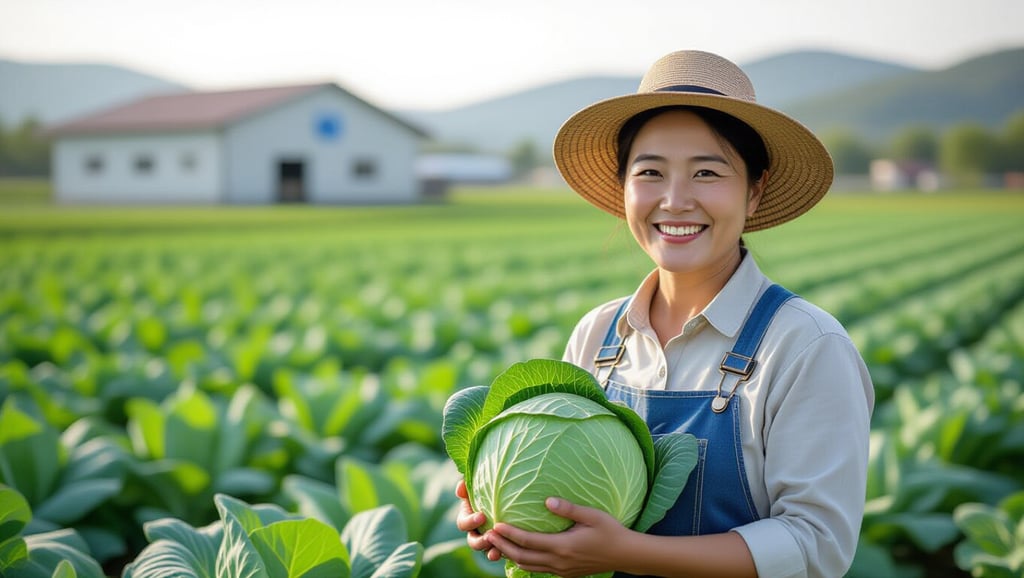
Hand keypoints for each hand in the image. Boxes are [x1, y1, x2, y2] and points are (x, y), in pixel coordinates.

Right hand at [455, 479, 501, 561]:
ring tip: (496, 551)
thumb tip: (460, 488)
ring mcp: (488, 540)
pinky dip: (501, 554)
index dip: (470, 522)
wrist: (510, 498)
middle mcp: (476, 531)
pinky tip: (506, 553)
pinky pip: (499, 552)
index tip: (482, 516)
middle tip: (489, 536)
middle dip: (479, 541)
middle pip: (473, 541)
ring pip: (485, 551)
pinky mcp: (500, 545)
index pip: (463, 523)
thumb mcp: (479, 484)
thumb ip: (468, 484)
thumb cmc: (490, 488)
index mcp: (468, 517)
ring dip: (489, 551)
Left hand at [485, 497, 627, 577]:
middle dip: (503, 546)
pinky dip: (525, 562)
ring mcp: (561, 570)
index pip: (528, 542)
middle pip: (522, 557)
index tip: (495, 525)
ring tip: (498, 544)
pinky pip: (539, 570)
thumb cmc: (611, 531)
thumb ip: (569, 508)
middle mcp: (559, 562)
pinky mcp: (565, 573)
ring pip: (528, 566)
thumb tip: (547, 500)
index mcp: (563, 547)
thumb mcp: (592, 515)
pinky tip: (519, 552)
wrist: (625, 555)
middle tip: (487, 535)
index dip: (510, 534)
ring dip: (511, 555)